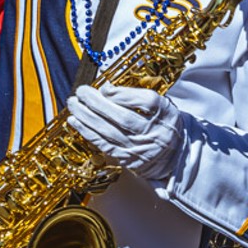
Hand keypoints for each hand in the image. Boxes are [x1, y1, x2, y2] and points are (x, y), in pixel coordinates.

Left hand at [66, 83, 185, 180]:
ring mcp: (140, 149)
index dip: (123, 94)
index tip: (104, 87)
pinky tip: (75, 121)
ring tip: (74, 104)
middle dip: (99, 104)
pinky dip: (87, 132)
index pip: (146, 102)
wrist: (173, 154)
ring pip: (110, 132)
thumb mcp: (159, 104)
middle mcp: (154, 133)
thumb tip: (106, 89)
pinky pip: (104, 145)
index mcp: (166, 114)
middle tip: (81, 92)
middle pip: (124, 118)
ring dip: (87, 117)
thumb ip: (136, 95)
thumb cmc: (162, 123)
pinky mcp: (127, 160)